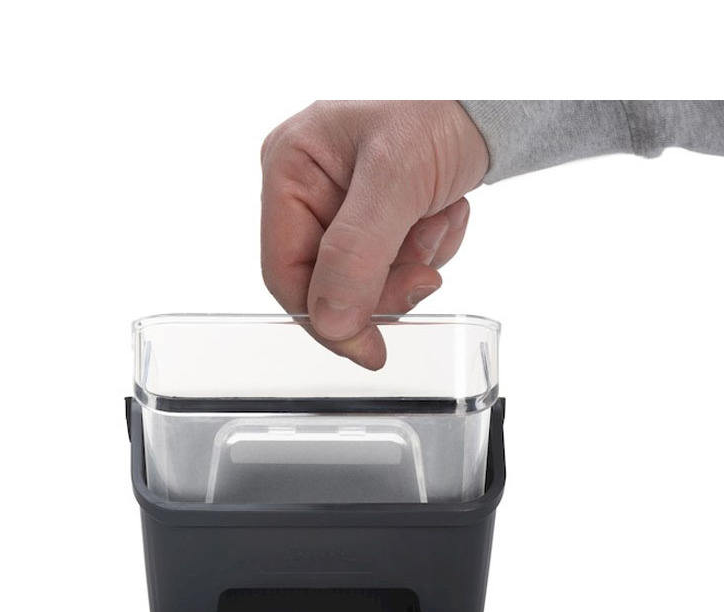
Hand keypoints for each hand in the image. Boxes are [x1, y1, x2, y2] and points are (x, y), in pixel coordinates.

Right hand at [260, 100, 487, 368]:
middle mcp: (307, 191)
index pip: (286, 274)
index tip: (369, 350)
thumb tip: (330, 322)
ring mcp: (342, 207)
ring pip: (366, 282)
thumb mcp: (396, 177)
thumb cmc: (438, 105)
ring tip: (438, 215)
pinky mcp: (375, 219)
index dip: (327, 320)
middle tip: (426, 271)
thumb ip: (357, 253)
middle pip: (329, 284)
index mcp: (289, 171)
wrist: (493, 95)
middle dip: (385, 283)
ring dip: (413, 262)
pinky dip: (427, 251)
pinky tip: (442, 212)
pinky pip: (394, 266)